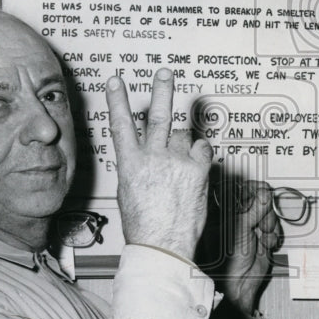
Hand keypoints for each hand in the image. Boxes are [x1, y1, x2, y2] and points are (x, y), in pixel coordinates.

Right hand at [106, 69, 211, 260]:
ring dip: (184, 146)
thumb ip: (139, 167)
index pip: (120, 125)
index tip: (115, 80)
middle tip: (165, 72)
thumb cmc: (144, 225)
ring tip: (180, 166)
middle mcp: (153, 158)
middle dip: (162, 90)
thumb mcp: (129, 192)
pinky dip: (200, 155)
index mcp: (130, 164)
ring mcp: (176, 161)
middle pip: (158, 116)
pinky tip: (194, 169)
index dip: (117, 100)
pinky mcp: (197, 169)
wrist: (163, 245)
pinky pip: (202, 149)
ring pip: (184, 137)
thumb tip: (149, 156)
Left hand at [199, 179, 282, 315]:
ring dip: (270, 225)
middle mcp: (237, 218)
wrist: (237, 286)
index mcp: (224, 212)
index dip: (252, 188)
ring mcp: (251, 228)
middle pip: (258, 201)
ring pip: (269, 214)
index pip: (239, 190)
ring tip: (262, 237)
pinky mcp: (262, 238)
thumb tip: (264, 192)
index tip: (262, 190)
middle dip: (264, 211)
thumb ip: (254, 209)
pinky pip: (274, 229)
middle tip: (261, 223)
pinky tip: (265, 246)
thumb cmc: (226, 261)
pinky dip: (273, 237)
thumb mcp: (239, 229)